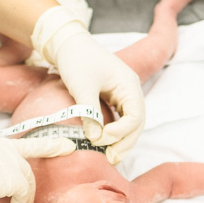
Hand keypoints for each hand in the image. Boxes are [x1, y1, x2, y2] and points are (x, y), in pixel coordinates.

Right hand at [0, 136, 73, 202]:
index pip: (9, 146)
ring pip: (25, 174)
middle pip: (23, 157)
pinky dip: (22, 201)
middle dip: (41, 160)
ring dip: (25, 193)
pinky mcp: (7, 174)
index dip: (33, 148)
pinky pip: (23, 189)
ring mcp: (1, 158)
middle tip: (51, 168)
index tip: (60, 143)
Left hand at [32, 6, 144, 164]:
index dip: (121, 133)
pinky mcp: (112, 97)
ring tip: (109, 157)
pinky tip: (103, 143)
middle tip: (110, 159)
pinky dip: (114, 132)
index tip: (100, 139)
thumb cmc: (77, 60)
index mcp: (130, 85)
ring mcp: (122, 94)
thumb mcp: (82, 87)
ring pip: (129, 124)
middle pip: (136, 124)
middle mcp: (130, 91)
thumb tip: (94, 139)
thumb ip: (89, 113)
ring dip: (121, 140)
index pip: (135, 117)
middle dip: (125, 143)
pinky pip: (119, 119)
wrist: (67, 43)